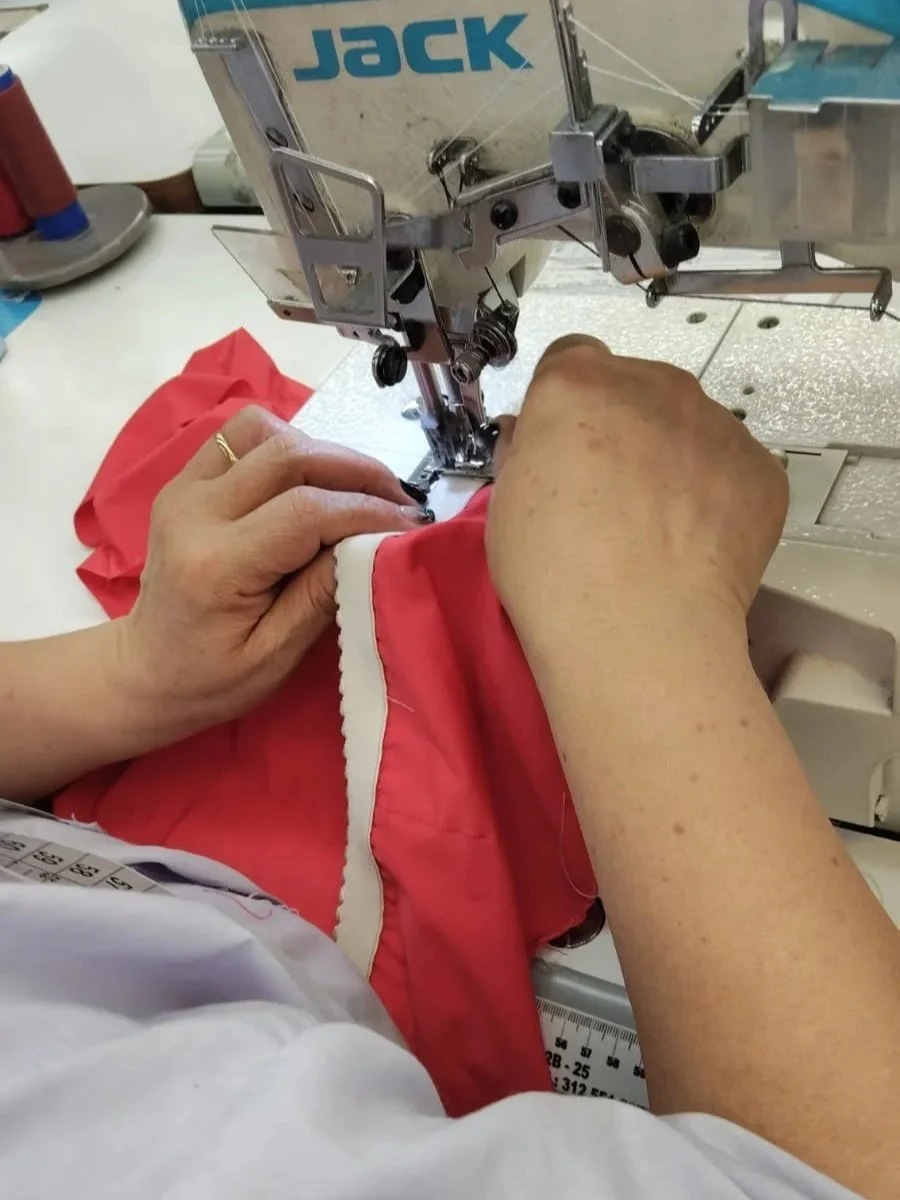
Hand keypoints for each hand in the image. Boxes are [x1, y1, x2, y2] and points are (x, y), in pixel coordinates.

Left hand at [118, 407, 421, 736]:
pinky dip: (289, 446)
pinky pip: (243, 435)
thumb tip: (374, 544)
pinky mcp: (186, 479)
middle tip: (400, 501)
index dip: (367, 510)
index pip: (305, 511)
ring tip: (358, 490)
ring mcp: (185, 488)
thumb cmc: (212, 677)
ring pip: (265, 431)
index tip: (410, 527)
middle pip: (289, 456)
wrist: (146, 669)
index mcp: (216, 564)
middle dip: (357, 471)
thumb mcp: (276, 655)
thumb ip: (322, 595)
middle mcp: (194, 511)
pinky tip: (313, 481)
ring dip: (322, 452)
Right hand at [486, 335, 788, 650]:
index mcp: (578, 382)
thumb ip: (527, 450)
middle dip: (623, 428)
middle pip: (635, 388)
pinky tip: (695, 547)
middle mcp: (653, 383)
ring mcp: (717, 422)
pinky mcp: (762, 468)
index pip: (572, 359)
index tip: (564, 448)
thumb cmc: (554, 571)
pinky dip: (717, 497)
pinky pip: (733, 468)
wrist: (639, 630)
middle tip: (610, 499)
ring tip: (657, 531)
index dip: (566, 405)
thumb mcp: (506, 502)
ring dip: (673, 459)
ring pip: (689, 426)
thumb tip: (537, 436)